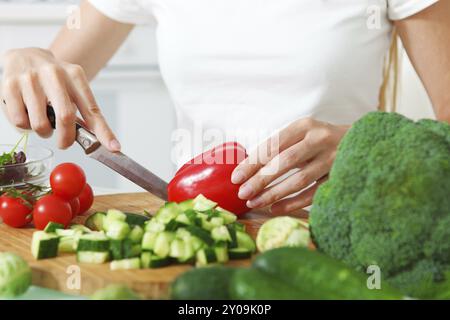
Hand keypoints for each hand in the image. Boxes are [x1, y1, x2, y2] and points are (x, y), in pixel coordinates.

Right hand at [1, 48, 119, 150]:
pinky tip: (27, 113)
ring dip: (43, 132)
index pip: (92, 109)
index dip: (104, 132)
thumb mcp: (73, 87)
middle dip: (66, 138)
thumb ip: (84, 111)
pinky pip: (20, 122)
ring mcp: (30, 79)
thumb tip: (97, 140)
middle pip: (65, 118)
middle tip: (64, 142)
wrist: (25, 55)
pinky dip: (25, 126)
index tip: (114, 148)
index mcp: (75, 75)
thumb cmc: (53, 78)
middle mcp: (54, 74)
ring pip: (40, 125)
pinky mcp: (9, 86)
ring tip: (43, 122)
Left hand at [231, 118, 349, 213]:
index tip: (236, 177)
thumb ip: (280, 148)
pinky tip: (275, 208)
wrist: (364, 142)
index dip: (252, 162)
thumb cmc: (322, 141)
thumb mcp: (302, 135)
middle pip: (284, 162)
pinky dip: (293, 202)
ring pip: (299, 179)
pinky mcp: (340, 175)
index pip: (273, 145)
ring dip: (274, 193)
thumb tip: (248, 169)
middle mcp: (319, 139)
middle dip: (260, 179)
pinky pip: (313, 193)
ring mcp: (332, 158)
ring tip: (255, 202)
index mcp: (304, 126)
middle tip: (242, 193)